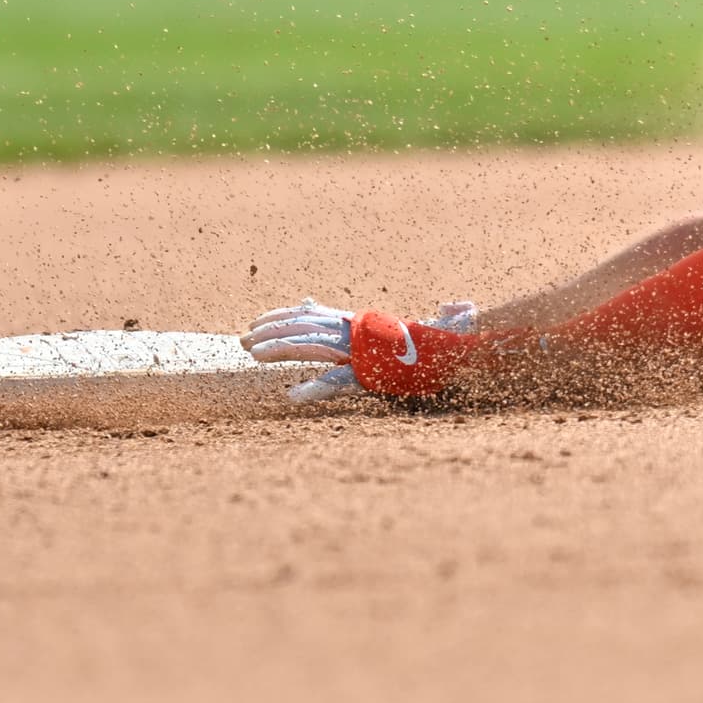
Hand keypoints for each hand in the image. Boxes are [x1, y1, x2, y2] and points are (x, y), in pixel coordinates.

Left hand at [243, 298, 481, 406]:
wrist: (461, 346)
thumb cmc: (441, 340)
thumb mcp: (413, 331)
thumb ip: (407, 320)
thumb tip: (448, 306)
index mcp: (358, 324)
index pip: (311, 315)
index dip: (282, 316)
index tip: (256, 323)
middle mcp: (355, 332)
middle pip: (303, 326)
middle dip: (270, 331)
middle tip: (242, 340)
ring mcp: (361, 351)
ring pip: (311, 345)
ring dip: (280, 348)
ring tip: (253, 354)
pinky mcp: (371, 372)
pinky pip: (337, 380)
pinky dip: (314, 388)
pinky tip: (292, 396)